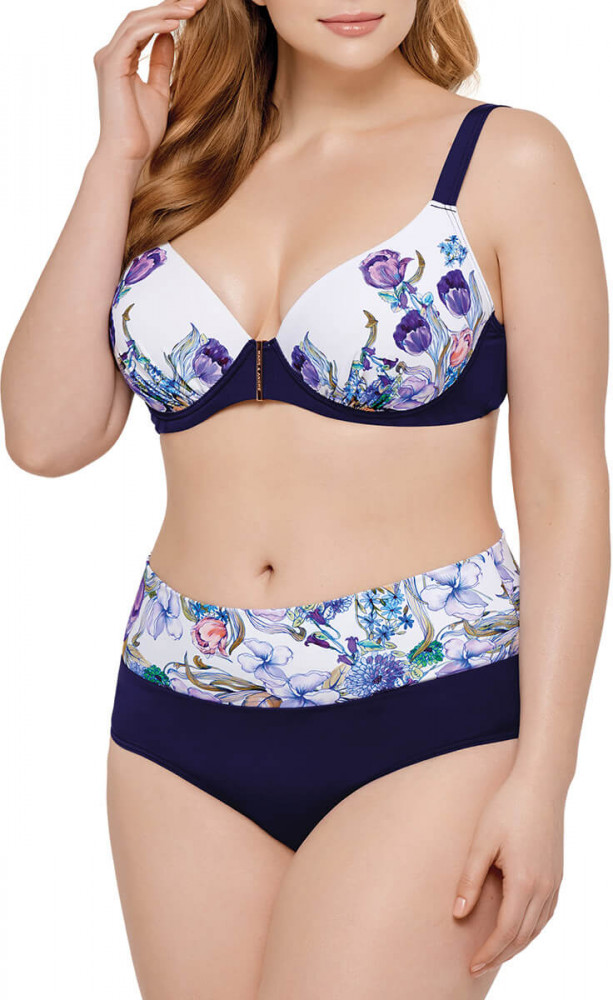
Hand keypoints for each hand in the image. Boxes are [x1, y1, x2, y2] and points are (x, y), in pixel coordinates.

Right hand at [92, 0, 207, 167]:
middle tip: (200, 0)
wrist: (128, 155)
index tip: (197, 7)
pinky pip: (135, 34)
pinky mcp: (111, 64)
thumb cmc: (142, 132)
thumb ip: (161, 63)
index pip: (144, 25)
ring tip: (194, 8)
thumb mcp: (159, 91)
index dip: (169, 13)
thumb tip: (169, 37)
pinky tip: (177, 23)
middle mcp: (110, 54)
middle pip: (141, 17)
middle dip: (170, 6)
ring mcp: (108, 58)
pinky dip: (156, 25)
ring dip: (167, 11)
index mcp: (120, 59)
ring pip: (137, 20)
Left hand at [452, 768, 564, 977]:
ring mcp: (554, 883)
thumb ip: (470, 879)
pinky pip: (546, 914)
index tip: (471, 965)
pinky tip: (518, 930)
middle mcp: (544, 888)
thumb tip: (458, 913)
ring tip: (494, 954)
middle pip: (522, 936)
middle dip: (500, 955)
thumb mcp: (482, 841)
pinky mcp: (557, 875)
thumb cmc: (507, 807)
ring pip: (537, 928)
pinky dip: (531, 929)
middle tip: (477, 966)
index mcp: (525, 882)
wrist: (540, 785)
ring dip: (516, 945)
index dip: (488, 952)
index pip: (505, 932)